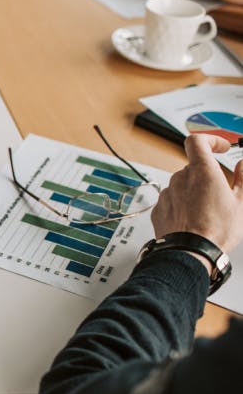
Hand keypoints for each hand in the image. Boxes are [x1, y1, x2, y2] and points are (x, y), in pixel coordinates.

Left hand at [151, 135, 242, 257]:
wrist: (190, 253)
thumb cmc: (216, 230)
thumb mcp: (241, 202)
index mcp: (201, 171)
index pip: (197, 141)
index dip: (210, 140)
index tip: (221, 147)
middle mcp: (180, 179)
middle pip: (193, 167)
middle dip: (207, 176)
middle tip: (221, 193)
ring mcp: (167, 193)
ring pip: (182, 185)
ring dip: (194, 192)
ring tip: (208, 212)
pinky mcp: (158, 208)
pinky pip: (172, 200)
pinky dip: (182, 205)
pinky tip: (193, 219)